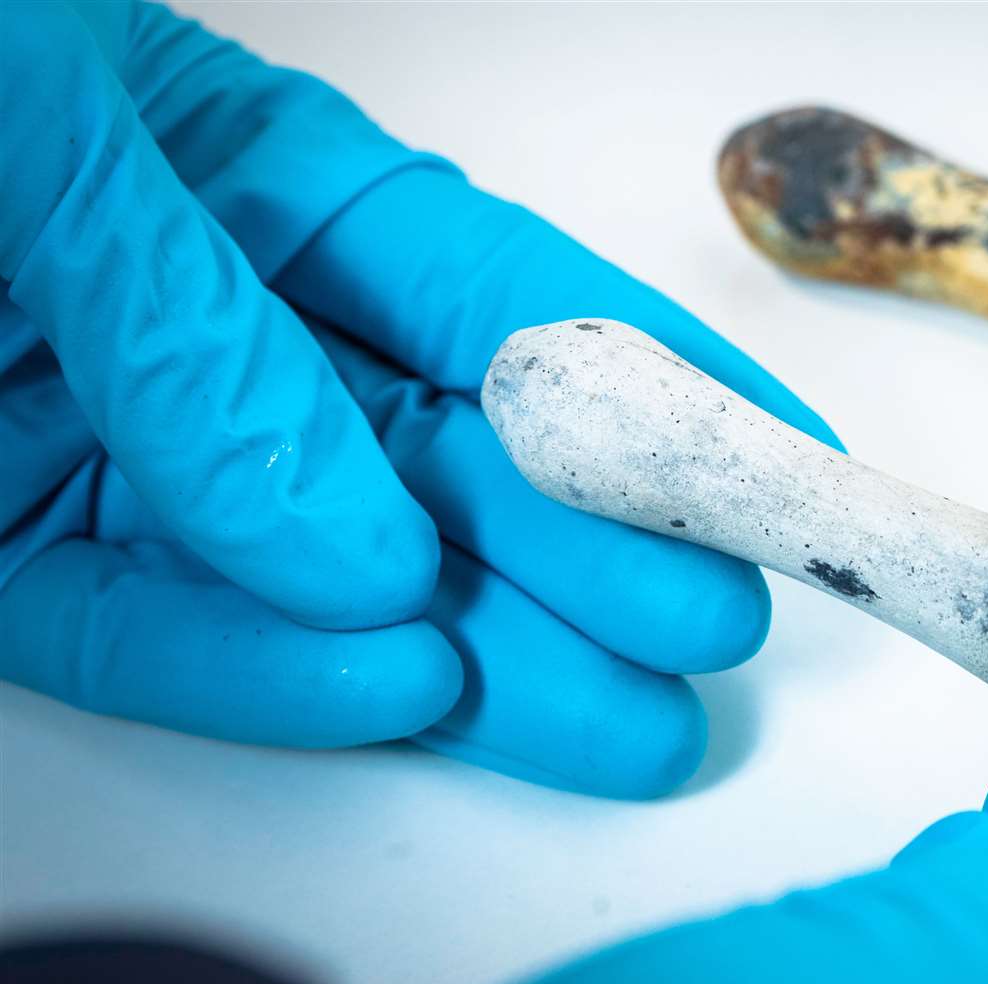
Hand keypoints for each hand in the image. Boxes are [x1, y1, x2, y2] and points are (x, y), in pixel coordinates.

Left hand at [0, 2, 837, 795]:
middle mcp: (212, 329)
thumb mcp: (47, 126)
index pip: (498, 297)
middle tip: (711, 624)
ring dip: (482, 659)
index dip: (657, 380)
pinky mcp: (14, 556)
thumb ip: (201, 332)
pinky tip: (397, 696)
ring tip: (628, 727)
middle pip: (444, 460)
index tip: (785, 455)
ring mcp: (117, 452)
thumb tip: (367, 548)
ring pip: (331, 582)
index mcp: (252, 183)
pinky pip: (144, 639)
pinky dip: (259, 680)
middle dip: (593, 550)